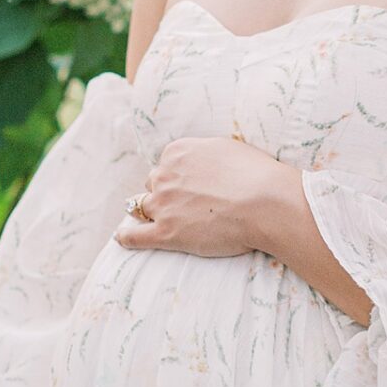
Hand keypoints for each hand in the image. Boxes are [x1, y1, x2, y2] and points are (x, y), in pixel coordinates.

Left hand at [114, 136, 293, 259]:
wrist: (266, 202)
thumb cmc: (256, 174)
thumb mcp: (227, 148)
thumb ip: (204, 153)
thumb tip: (200, 160)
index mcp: (177, 152)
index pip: (166, 164)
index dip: (178, 177)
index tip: (191, 186)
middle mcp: (164, 175)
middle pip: (154, 185)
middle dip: (165, 193)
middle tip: (185, 205)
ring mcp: (163, 205)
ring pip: (144, 207)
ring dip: (151, 213)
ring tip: (156, 221)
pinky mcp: (166, 233)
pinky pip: (136, 236)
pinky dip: (127, 237)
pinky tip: (121, 238)